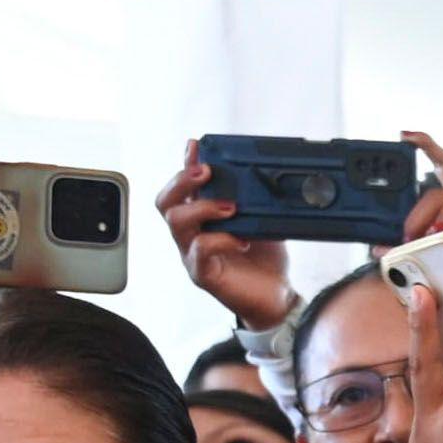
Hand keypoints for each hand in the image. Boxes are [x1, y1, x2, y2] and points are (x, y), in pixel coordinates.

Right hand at [155, 140, 298, 331]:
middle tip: (207, 171)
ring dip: (202, 208)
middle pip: (165, 201)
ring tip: (231, 207)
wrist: (277, 297)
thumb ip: (253, 198)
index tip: (195, 145)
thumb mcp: (262, 220)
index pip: (182, 186)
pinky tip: (242, 239)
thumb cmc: (265, 258)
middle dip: (182, 181)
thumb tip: (258, 170)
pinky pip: (199, 251)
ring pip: (175, 222)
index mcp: (200, 216)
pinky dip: (221, 240)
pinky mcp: (203, 274)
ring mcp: (192, 253)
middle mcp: (190, 232)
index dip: (184, 164)